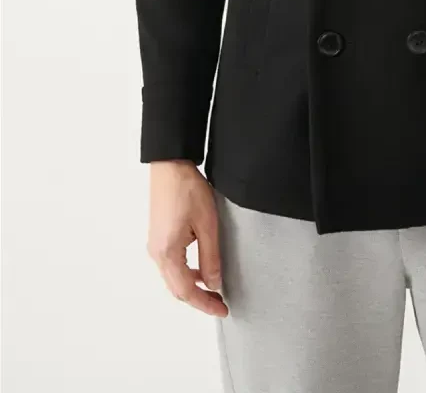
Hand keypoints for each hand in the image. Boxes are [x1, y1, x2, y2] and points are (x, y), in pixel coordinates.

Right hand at [146, 160, 227, 316]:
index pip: (186, 291)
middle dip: (198, 299)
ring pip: (173, 278)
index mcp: (167, 253)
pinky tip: (201, 269)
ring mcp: (155, 245)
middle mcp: (156, 253)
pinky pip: (171, 265)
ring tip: (214, 289)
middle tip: (220, 304)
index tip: (222, 309)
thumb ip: (210, 257)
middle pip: (177, 289)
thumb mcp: (207, 224)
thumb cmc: (187, 189)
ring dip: (192, 286)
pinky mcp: (158, 237)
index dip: (204, 304)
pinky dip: (186, 273)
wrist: (170, 165)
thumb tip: (213, 284)